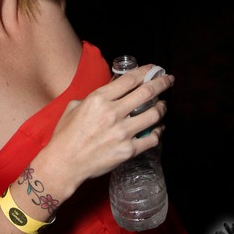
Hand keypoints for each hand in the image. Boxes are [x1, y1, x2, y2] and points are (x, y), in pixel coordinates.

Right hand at [46, 64, 173, 188]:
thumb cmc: (66, 135)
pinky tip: (158, 128)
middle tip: (168, 79)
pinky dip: (159, 131)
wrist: (64, 164)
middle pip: (146, 92)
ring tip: (163, 105)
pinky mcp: (128, 151)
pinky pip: (152, 138)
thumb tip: (112, 89)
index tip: (154, 68)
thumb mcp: (75, 106)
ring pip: (154, 114)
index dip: (146, 71)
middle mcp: (113, 113)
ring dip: (162, 108)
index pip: (130, 79)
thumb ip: (94, 96)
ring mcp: (122, 133)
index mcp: (99, 99)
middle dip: (162, 83)